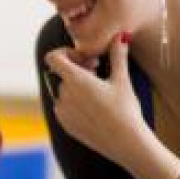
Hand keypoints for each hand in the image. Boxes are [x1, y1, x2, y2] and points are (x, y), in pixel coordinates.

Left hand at [43, 34, 145, 165]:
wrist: (126, 143)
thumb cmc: (125, 110)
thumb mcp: (122, 80)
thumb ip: (118, 55)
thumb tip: (121, 35)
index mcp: (75, 80)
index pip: (53, 57)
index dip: (66, 53)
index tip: (85, 60)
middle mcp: (63, 95)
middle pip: (63, 74)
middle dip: (79, 71)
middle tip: (99, 74)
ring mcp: (62, 112)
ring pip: (65, 91)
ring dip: (77, 88)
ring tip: (99, 94)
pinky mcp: (65, 125)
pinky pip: (64, 108)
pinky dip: (75, 104)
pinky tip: (95, 109)